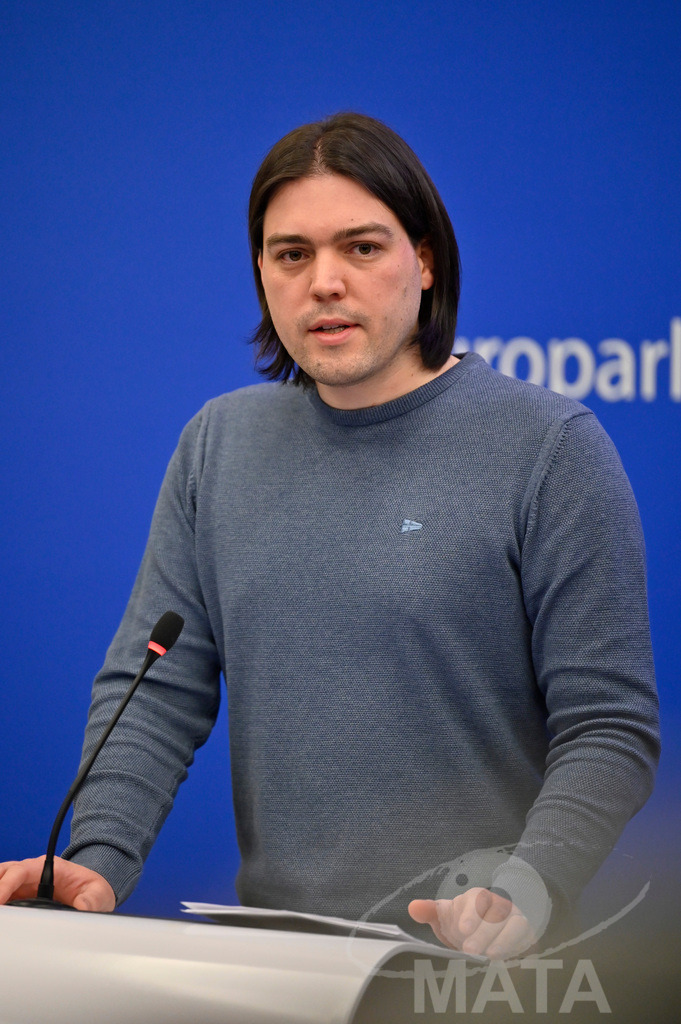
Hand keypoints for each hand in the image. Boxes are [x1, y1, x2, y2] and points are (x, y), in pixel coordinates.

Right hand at [0, 855, 115, 911]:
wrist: (93, 893)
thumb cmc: (92, 889)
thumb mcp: (98, 893)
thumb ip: (91, 900)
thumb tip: (82, 908)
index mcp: (50, 867)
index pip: (20, 870)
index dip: (5, 884)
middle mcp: (33, 873)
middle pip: (4, 873)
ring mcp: (26, 884)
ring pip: (2, 882)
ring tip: (0, 917)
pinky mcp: (22, 897)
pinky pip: (5, 897)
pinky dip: (2, 902)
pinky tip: (3, 918)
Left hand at [408, 887, 535, 958]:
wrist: (490, 933)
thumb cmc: (465, 923)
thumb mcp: (447, 917)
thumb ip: (430, 912)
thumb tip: (413, 907)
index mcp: (478, 898)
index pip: (477, 899)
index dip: (471, 914)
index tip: (462, 929)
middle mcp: (499, 905)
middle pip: (496, 913)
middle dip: (484, 931)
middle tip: (470, 950)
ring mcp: (515, 919)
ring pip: (515, 924)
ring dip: (504, 940)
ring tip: (491, 956)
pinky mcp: (526, 935)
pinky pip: (527, 939)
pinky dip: (519, 948)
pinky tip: (508, 960)